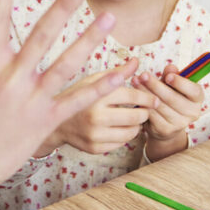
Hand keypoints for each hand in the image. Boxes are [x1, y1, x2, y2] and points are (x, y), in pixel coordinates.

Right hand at [0, 0, 132, 209]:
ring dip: (89, 41)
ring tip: (109, 20)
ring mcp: (28, 100)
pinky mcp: (45, 121)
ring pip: (65, 65)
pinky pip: (79, 99)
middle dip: (61, 8)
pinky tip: (122, 72)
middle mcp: (8, 78)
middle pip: (40, 36)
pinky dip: (103, 85)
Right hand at [35, 65, 153, 155]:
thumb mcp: (93, 80)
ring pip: (131, 132)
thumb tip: (136, 61)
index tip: (154, 99)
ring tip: (132, 119)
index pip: (131, 96)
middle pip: (136, 117)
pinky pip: (121, 143)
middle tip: (144, 110)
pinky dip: (124, 135)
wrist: (55, 122)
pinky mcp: (94, 148)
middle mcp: (95, 116)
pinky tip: (119, 128)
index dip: (147, 97)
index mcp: (96, 95)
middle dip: (144, 112)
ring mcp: (94, 135)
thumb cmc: (76, 96)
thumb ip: (116, 72)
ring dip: (136, 125)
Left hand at [135, 63, 204, 159]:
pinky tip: (136, 97)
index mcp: (197, 98)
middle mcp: (192, 113)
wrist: (166, 124)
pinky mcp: (165, 130)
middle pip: (172, 97)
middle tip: (143, 75)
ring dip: (145, 92)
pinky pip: (152, 115)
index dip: (181, 83)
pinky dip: (143, 105)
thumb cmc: (170, 97)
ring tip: (135, 82)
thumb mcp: (172, 84)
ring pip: (160, 106)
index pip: (194, 90)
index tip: (168, 76)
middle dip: (155, 85)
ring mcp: (179, 124)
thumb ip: (171, 75)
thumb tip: (171, 67)